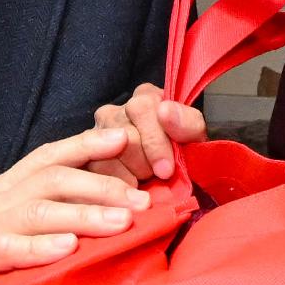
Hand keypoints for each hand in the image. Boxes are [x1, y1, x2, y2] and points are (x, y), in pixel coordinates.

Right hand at [0, 122, 147, 284]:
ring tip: (121, 222)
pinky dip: (38, 247)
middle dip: (100, 184)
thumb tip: (108, 217)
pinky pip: (6, 249)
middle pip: (51, 179)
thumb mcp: (10, 236)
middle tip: (141, 199)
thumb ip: (46, 222)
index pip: (49, 157)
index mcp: (3, 191)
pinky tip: (67, 249)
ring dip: (82, 214)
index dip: (87, 144)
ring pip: (36, 211)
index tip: (126, 138)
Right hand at [87, 82, 208, 183]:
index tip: (165, 169)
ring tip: (144, 179)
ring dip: (130, 175)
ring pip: (106, 157)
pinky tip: (130, 186)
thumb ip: (187, 122)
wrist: (173, 175)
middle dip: (144, 163)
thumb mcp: (196, 137)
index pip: (141, 109)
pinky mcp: (87, 156)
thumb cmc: (185, 151)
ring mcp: (97, 133)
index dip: (154, 141)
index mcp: (145, 97)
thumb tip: (165, 111)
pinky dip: (117, 184)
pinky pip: (95, 172)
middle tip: (156, 174)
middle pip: (123, 136)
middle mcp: (116, 111)